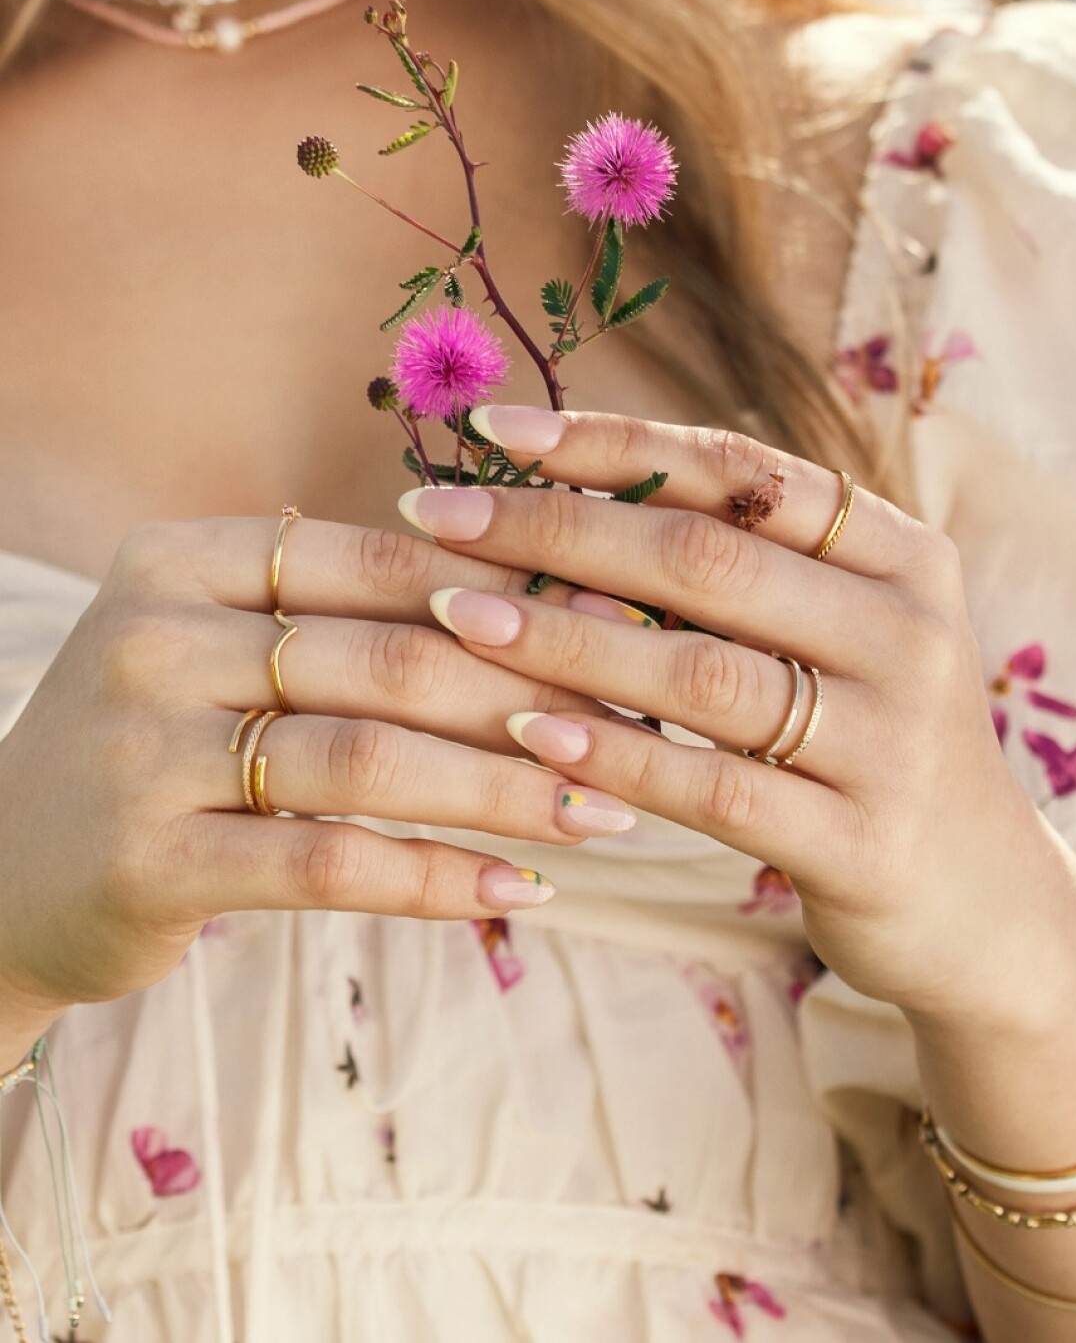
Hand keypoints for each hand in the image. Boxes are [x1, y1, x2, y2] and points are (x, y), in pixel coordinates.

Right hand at [0, 515, 632, 1035]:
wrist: (6, 867)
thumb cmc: (158, 747)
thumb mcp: (224, 647)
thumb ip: (346, 618)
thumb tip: (542, 603)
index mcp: (184, 559)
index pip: (380, 561)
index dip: (511, 596)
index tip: (618, 629)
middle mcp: (156, 637)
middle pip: (389, 658)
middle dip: (531, 697)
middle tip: (637, 729)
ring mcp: (145, 751)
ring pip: (369, 759)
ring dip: (505, 789)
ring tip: (604, 814)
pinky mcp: (150, 861)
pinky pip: (328, 863)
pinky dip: (436, 877)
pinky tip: (519, 891)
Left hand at [400, 407, 1075, 1024]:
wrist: (978, 902)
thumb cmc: (866, 746)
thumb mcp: (834, 639)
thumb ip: (738, 576)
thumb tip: (560, 505)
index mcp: (899, 555)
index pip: (739, 471)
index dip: (609, 445)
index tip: (493, 433)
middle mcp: (908, 630)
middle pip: (707, 557)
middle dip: (559, 528)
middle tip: (439, 516)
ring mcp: (895, 738)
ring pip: (702, 669)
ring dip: (565, 636)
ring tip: (454, 614)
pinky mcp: (864, 840)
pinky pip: (718, 786)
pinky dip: (619, 753)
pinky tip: (532, 733)